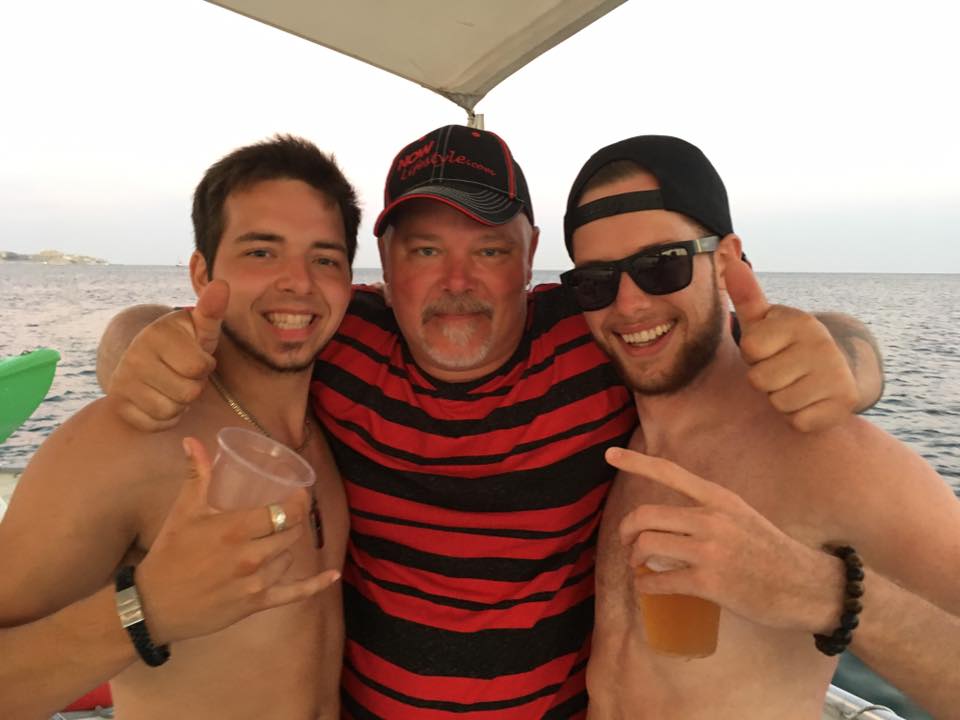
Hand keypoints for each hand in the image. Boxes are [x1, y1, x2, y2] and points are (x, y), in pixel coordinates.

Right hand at [107, 281, 227, 430]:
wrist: (143, 359)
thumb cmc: (182, 344)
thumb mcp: (199, 328)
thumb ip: (212, 310)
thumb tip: (222, 284)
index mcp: (156, 334)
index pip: (199, 367)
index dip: (205, 366)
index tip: (196, 358)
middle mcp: (134, 357)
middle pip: (188, 393)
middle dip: (194, 387)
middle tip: (184, 375)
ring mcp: (122, 383)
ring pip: (171, 411)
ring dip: (181, 404)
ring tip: (174, 387)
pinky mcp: (118, 406)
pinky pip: (155, 424)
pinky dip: (165, 418)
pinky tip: (161, 399)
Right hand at [136, 438, 339, 644]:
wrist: (153, 607)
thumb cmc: (169, 554)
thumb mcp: (183, 511)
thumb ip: (196, 475)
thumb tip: (192, 441)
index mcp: (235, 529)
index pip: (283, 511)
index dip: (299, 500)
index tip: (300, 491)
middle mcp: (251, 556)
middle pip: (291, 532)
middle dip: (294, 520)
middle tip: (289, 512)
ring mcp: (255, 582)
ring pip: (289, 557)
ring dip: (286, 547)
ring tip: (275, 538)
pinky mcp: (255, 604)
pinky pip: (294, 594)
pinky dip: (315, 585)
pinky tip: (332, 576)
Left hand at [607, 447, 841, 632]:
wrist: (809, 586)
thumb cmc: (773, 553)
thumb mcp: (742, 517)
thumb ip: (708, 514)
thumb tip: (671, 523)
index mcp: (719, 498)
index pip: (670, 472)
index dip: (636, 462)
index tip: (609, 455)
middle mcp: (711, 518)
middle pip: (645, 515)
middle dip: (627, 531)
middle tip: (628, 543)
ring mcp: (709, 549)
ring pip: (647, 546)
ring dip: (634, 559)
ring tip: (640, 567)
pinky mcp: (709, 581)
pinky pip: (659, 581)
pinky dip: (645, 586)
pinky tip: (648, 588)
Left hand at [724, 257, 857, 431]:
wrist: (840, 371)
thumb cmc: (787, 346)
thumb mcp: (766, 320)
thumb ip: (746, 295)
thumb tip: (728, 260)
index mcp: (801, 322)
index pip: (750, 348)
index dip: (753, 354)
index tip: (771, 349)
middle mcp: (822, 346)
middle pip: (760, 379)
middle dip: (765, 379)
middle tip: (783, 370)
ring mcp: (836, 375)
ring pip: (778, 402)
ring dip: (780, 399)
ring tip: (796, 385)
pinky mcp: (843, 405)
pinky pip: (798, 421)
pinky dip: (798, 417)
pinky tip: (810, 402)